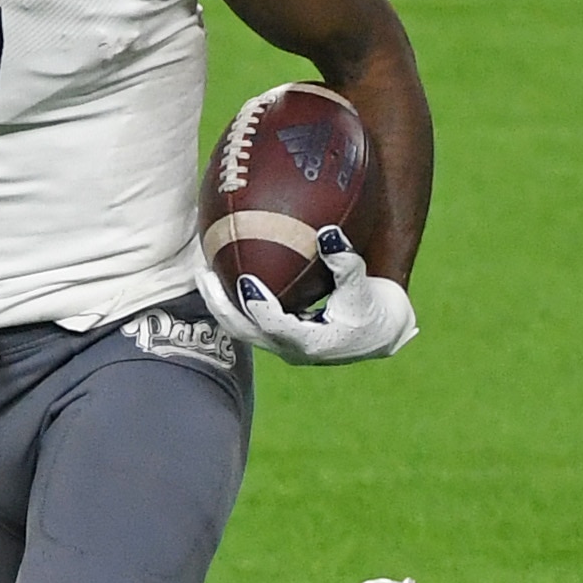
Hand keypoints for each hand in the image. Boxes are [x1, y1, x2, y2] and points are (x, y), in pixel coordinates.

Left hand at [197, 227, 417, 365]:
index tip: (244, 279)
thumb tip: (328, 233)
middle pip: (243, 330)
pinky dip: (234, 303)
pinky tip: (223, 276)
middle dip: (219, 304)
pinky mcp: (279, 339)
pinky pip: (248, 322)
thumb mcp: (364, 288)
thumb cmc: (373, 311)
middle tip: (203, 274)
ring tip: (204, 274)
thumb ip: (346, 262)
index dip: (258, 305)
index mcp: (311, 343)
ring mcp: (281, 347)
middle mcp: (290, 350)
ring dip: (220, 304)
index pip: (275, 326)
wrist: (379, 335)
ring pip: (241, 329)